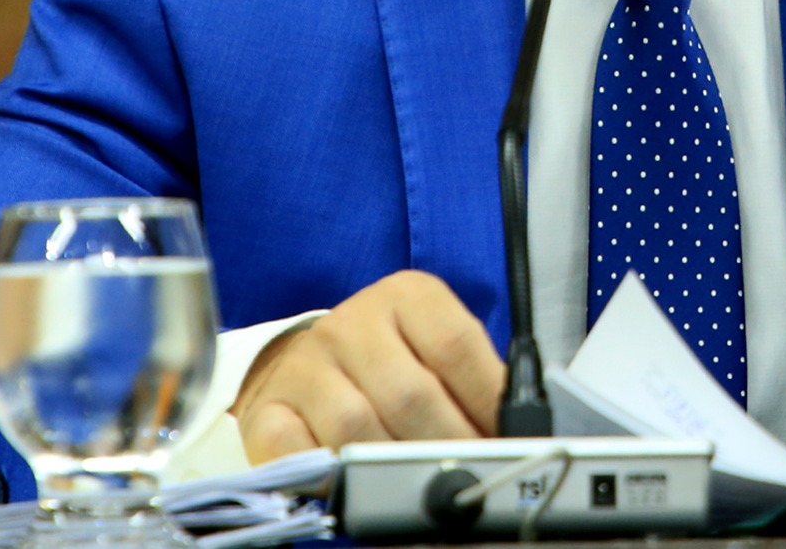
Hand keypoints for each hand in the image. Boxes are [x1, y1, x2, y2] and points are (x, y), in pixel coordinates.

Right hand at [231, 271, 504, 460]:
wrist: (308, 367)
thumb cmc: (388, 365)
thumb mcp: (436, 354)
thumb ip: (474, 382)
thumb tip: (516, 432)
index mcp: (406, 295)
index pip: (456, 345)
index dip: (486, 402)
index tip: (505, 442)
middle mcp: (352, 322)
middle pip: (411, 394)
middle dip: (449, 449)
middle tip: (469, 480)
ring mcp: (307, 364)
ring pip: (357, 428)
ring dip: (394, 472)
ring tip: (420, 490)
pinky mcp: (269, 409)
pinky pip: (297, 452)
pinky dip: (328, 479)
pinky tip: (353, 487)